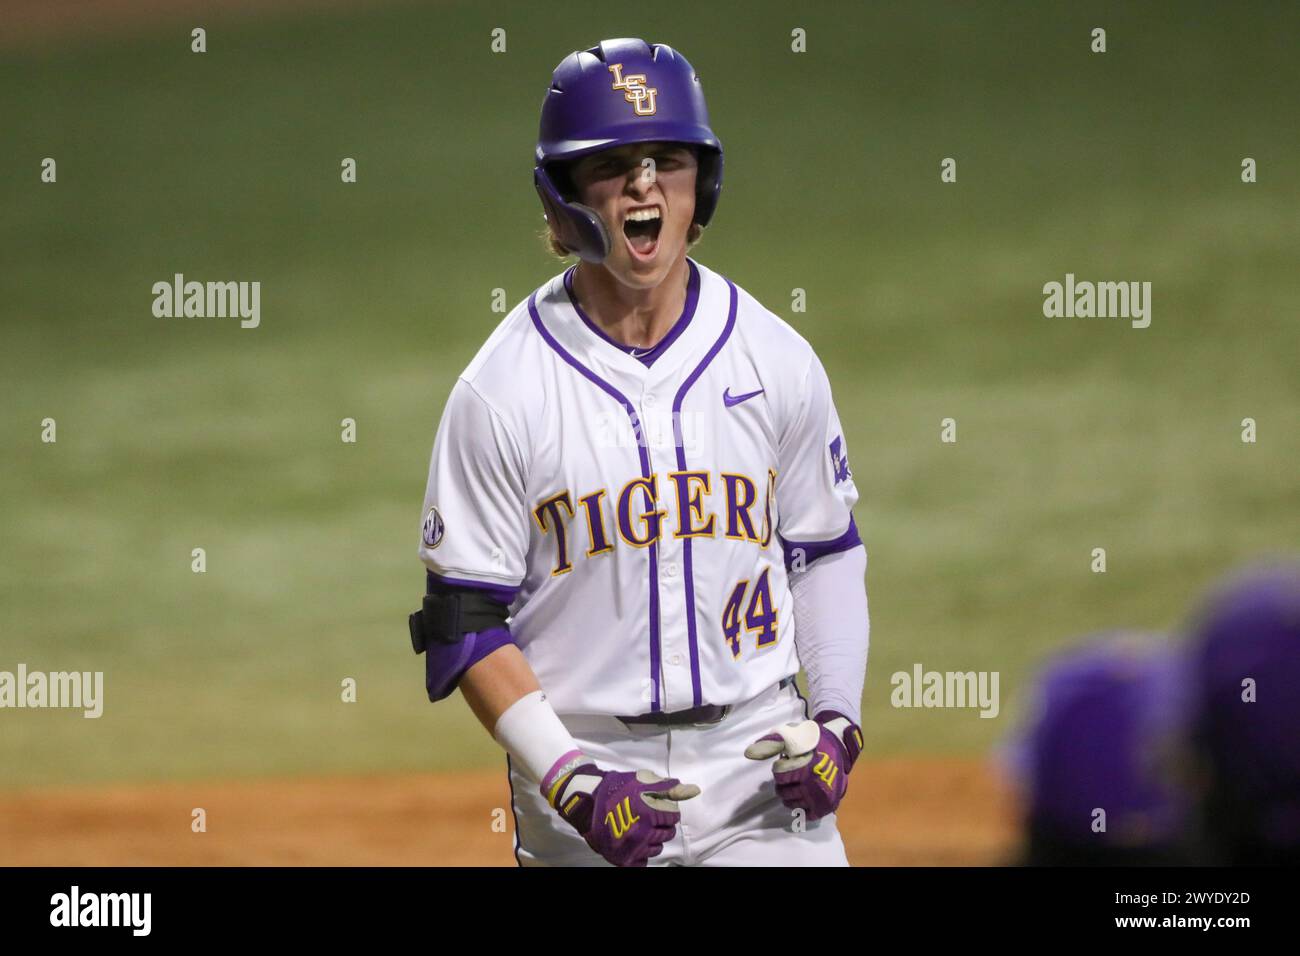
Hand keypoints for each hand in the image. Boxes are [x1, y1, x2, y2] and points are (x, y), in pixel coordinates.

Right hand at [547, 762, 700, 866]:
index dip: (666, 812)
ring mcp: (633, 848)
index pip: (673, 818)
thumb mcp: (644, 782)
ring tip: (641, 830)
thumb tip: (694, 790)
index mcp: (650, 813)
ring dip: (653, 840)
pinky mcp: (624, 859)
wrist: (587, 802)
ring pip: (657, 849)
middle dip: (662, 826)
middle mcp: (643, 833)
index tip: (657, 809)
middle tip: (649, 820)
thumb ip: (670, 789)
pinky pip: (643, 862)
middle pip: (667, 834)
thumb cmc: (617, 789)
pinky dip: (641, 855)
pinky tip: (635, 844)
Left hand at [745, 710, 862, 820]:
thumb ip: (771, 743)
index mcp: (803, 767)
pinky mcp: (827, 804)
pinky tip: (801, 802)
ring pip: (794, 804)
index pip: (780, 777)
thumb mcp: (792, 735)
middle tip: (788, 780)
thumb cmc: (812, 741)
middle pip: (784, 793)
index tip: (785, 766)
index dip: (779, 771)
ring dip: (789, 799)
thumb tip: (749, 752)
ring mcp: (820, 796)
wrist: (839, 746)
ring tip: (793, 790)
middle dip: (782, 786)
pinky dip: (802, 811)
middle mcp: (812, 784)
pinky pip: (809, 815)